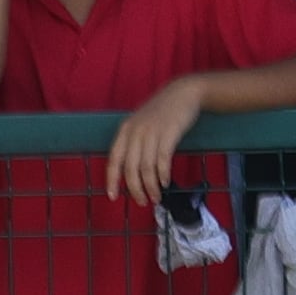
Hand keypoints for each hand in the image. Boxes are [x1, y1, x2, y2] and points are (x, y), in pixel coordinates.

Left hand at [107, 75, 206, 205]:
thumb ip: (133, 143)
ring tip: (155, 197)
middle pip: (130, 169)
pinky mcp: (169, 133)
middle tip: (142, 202)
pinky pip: (162, 160)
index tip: (113, 197)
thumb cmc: (162, 112)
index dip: (112, 181)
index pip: (113, 161)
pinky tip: (164, 183)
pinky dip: (162, 174)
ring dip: (150, 186)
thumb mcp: (140, 124)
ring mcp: (152, 132)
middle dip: (135, 189)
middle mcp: (135, 132)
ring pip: (146, 168)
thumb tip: (129, 172)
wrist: (184, 92)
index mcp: (125, 131)